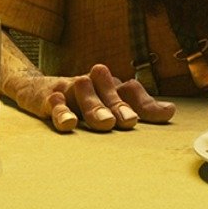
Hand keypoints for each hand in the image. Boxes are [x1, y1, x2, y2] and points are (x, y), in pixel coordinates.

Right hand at [6, 64, 176, 132]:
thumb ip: (136, 107)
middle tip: (130, 121)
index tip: (165, 114)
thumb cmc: (82, 98)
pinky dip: (62, 111)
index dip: (147, 102)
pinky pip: (55, 103)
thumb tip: (171, 111)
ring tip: (105, 123)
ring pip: (83, 93)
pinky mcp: (48, 97)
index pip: (131, 90)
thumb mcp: (107, 101)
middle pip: (109, 91)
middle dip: (120, 106)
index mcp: (109, 86)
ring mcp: (70, 89)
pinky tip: (69, 123)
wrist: (36, 87)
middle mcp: (93, 84)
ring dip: (95, 107)